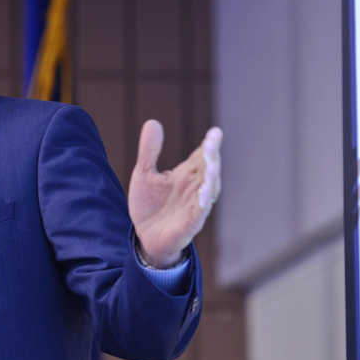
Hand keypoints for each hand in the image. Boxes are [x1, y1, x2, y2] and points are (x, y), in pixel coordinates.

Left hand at [128, 120, 222, 267]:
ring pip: (210, 189)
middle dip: (212, 155)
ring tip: (211, 163)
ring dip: (211, 176)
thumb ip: (149, 151)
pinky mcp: (190, 224)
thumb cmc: (150, 205)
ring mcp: (195, 206)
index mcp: (187, 174)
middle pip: (209, 169)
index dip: (210, 144)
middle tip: (213, 141)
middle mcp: (195, 188)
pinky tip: (204, 193)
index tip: (215, 132)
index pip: (202, 155)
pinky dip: (203, 203)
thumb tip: (153, 122)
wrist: (144, 237)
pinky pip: (200, 212)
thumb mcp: (144, 174)